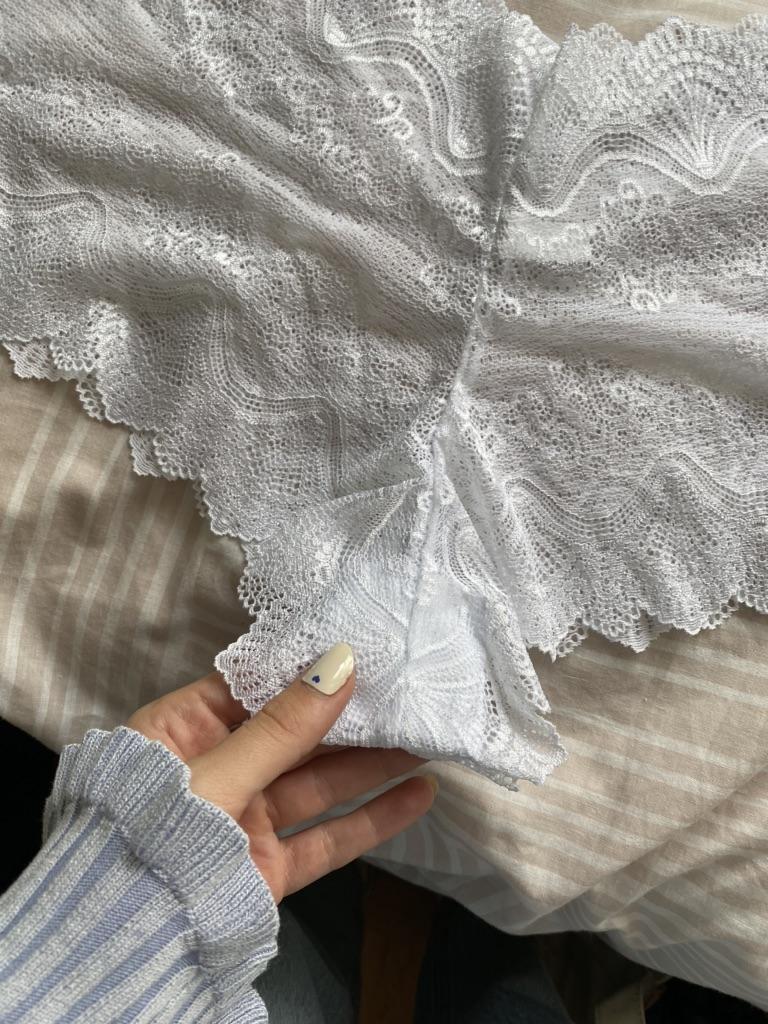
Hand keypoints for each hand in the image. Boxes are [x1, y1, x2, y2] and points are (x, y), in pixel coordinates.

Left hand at [126, 647, 434, 902]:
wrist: (130, 940)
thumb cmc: (156, 832)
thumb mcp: (216, 771)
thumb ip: (281, 726)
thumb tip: (338, 664)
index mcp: (183, 730)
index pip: (253, 687)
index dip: (305, 670)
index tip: (360, 650)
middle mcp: (219, 768)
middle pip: (295, 734)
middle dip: (350, 716)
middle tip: (407, 691)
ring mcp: (245, 819)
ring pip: (319, 782)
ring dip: (373, 762)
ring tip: (426, 736)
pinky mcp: (269, 865)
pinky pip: (328, 836)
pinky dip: (374, 817)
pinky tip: (418, 794)